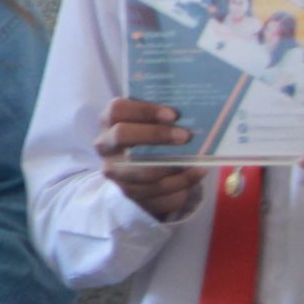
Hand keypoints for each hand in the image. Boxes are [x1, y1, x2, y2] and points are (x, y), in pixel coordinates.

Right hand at [95, 98, 205, 220]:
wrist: (140, 165)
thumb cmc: (149, 133)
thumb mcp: (150, 121)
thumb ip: (162, 115)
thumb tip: (190, 112)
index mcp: (108, 121)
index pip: (118, 110)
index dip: (144, 110)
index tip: (173, 114)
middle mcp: (105, 146)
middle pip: (122, 136)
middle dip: (156, 135)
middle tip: (185, 136)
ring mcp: (115, 173)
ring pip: (142, 171)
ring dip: (173, 166)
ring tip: (198, 160)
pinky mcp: (130, 193)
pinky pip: (157, 192)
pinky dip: (181, 183)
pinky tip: (197, 172)